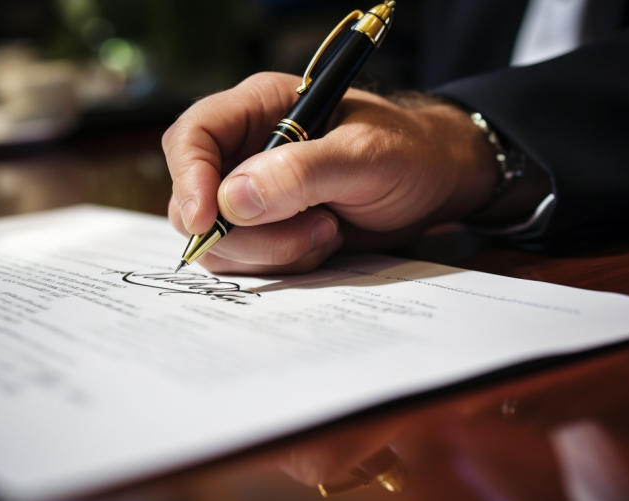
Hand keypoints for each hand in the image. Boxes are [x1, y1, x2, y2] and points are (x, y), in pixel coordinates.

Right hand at [163, 72, 497, 273]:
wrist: (438, 184)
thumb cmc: (410, 152)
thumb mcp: (366, 156)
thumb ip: (303, 172)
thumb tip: (234, 199)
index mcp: (260, 109)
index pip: (192, 136)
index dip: (190, 178)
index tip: (209, 220)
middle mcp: (247, 151)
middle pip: (198, 201)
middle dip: (250, 232)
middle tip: (318, 228)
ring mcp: (256, 196)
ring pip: (222, 241)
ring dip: (274, 251)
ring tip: (330, 231)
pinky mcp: (270, 232)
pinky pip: (251, 262)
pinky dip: (287, 264)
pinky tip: (328, 242)